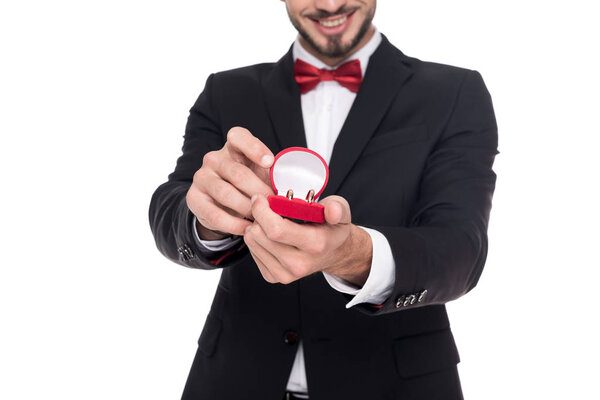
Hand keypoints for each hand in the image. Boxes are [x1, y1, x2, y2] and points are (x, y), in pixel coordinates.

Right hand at [186, 127, 274, 239]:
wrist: (222, 204)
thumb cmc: (248, 185)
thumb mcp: (261, 175)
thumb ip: (272, 175)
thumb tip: (291, 188)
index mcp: (233, 147)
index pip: (239, 137)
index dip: (255, 148)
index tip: (270, 162)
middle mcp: (214, 158)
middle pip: (237, 173)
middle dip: (258, 190)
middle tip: (273, 204)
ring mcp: (202, 177)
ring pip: (225, 194)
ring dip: (246, 208)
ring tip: (261, 218)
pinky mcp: (194, 198)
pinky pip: (214, 214)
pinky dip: (234, 224)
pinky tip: (247, 228)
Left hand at [244, 194, 372, 285]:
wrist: (333, 253)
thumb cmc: (332, 229)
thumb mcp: (342, 212)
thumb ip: (337, 207)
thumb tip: (332, 211)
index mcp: (315, 245)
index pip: (276, 229)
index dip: (262, 210)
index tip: (260, 198)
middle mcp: (299, 264)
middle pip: (259, 235)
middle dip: (258, 216)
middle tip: (267, 208)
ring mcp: (285, 274)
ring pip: (252, 242)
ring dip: (256, 227)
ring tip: (270, 221)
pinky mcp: (273, 277)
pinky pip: (252, 252)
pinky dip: (257, 239)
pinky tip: (270, 235)